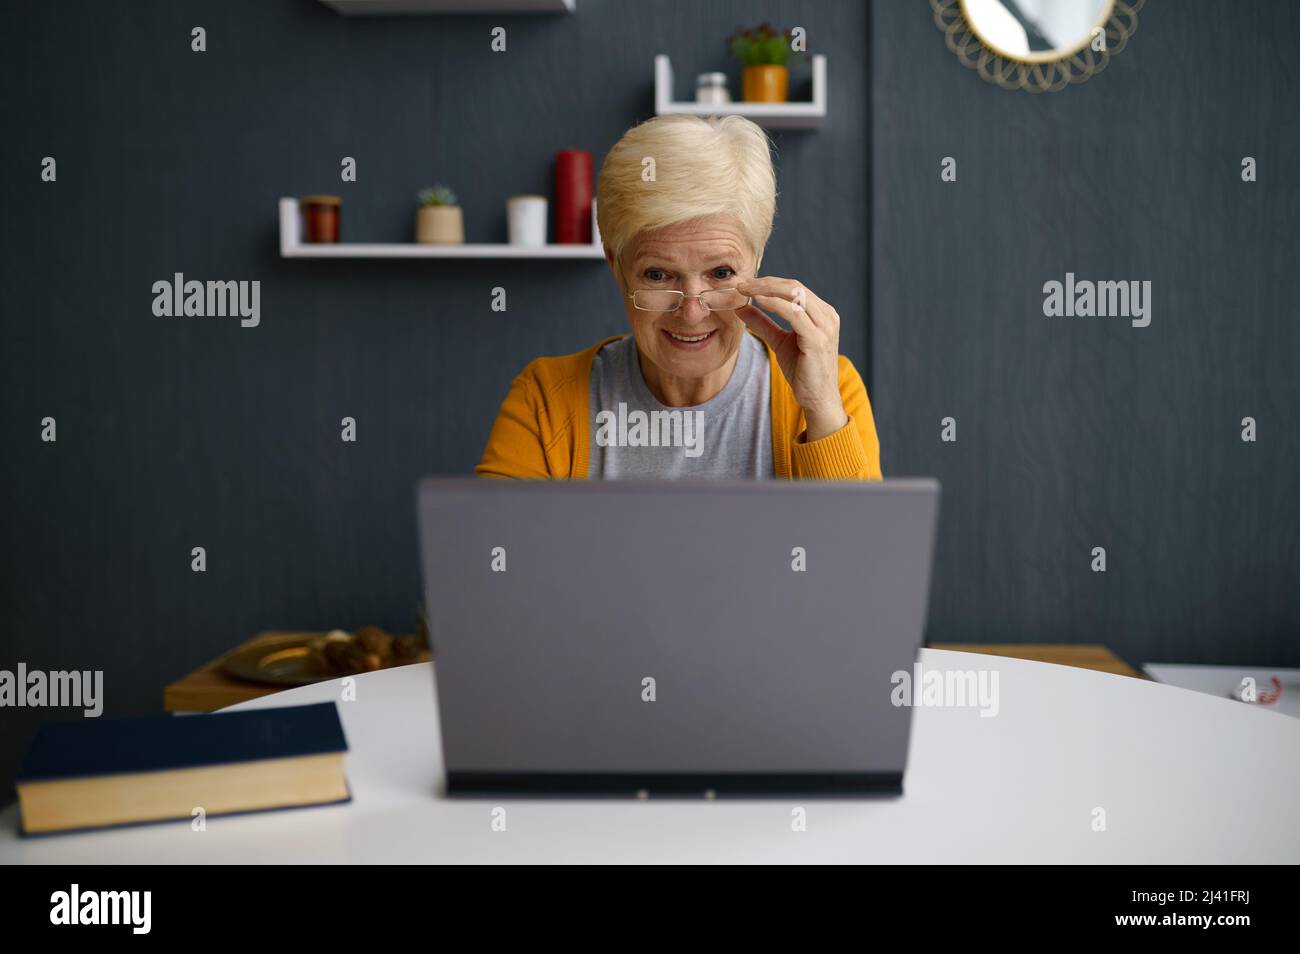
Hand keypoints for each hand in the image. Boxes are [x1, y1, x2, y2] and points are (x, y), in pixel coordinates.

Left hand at [735, 276, 847, 440]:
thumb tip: (742, 307)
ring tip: (746, 290)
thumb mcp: (779, 341)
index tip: (745, 284)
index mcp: (821, 313)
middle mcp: (827, 315)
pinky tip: (759, 301)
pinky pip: (795, 313)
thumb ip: (763, 323)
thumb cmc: (803, 370)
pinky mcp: (818, 339)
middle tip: (742, 284)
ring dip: (767, 290)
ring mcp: (825, 326)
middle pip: (795, 286)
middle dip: (766, 282)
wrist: (818, 398)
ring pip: (796, 294)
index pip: (794, 287)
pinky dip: (775, 304)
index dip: (769, 282)